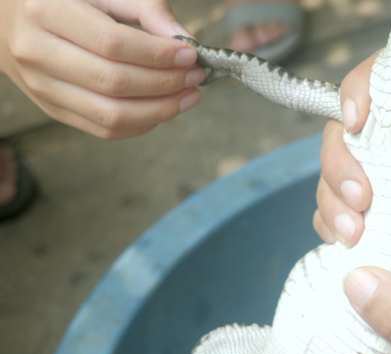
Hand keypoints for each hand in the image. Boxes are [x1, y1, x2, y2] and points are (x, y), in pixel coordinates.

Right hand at [0, 0, 202, 138]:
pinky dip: (141, 124)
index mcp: (45, 10)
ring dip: (160, 111)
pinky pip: (103, 129)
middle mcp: (35, 51)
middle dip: (165, 84)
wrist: (5, 15)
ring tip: (188, 96)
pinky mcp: (50, 108)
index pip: (112, 44)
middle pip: (113, 83)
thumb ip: (144, 8)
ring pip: (110, 115)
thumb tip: (185, 40)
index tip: (190, 54)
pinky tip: (163, 108)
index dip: (157, 54)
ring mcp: (39, 85)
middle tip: (196, 76)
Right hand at [315, 53, 390, 321]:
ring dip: (333, 201)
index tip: (357, 121)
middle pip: (342, 133)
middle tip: (362, 197)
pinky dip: (332, 227)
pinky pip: (333, 217)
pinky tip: (352, 243)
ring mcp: (384, 184)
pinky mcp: (375, 222)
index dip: (357, 93)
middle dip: (338, 163)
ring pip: (331, 177)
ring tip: (355, 230)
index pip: (379, 83)